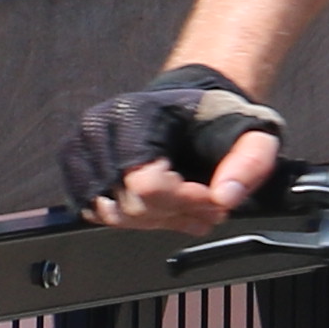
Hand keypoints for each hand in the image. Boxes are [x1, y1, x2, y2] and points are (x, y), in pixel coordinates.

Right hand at [60, 66, 281, 229]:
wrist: (187, 106)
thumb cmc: (214, 118)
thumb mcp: (252, 133)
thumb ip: (248, 164)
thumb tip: (224, 197)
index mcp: (135, 114)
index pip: (147, 184)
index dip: (185, 202)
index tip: (215, 200)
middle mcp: (98, 129)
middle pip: (130, 205)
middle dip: (176, 214)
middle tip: (209, 209)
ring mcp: (81, 149)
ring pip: (114, 215)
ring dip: (158, 221)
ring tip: (190, 211)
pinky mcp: (76, 168)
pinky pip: (98, 214)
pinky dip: (134, 219)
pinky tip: (164, 209)